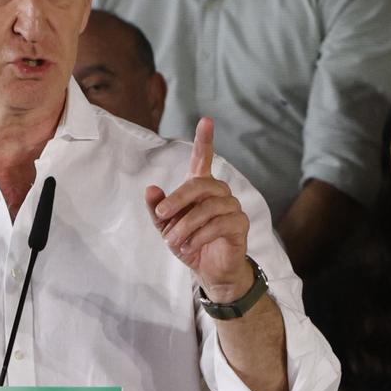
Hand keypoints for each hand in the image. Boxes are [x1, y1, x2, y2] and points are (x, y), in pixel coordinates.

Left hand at [144, 117, 250, 295]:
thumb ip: (157, 209)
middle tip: (161, 217)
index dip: (205, 139)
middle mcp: (219, 192)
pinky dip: (199, 236)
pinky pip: (219, 224)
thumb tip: (150, 188)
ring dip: (186, 225)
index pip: (204, 158)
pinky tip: (189, 245)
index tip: (206, 119)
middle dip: (178, 199)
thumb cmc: (189, 242)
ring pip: (209, 207)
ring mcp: (232, 207)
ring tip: (172, 240)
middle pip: (201, 184)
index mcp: (201, 188)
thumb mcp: (167, 227)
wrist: (209, 271)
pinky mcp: (240, 225)